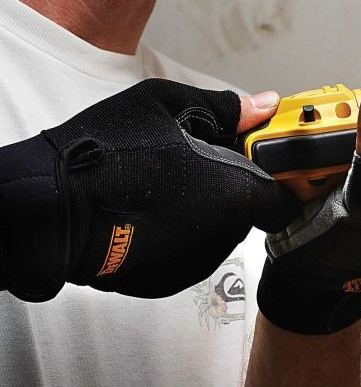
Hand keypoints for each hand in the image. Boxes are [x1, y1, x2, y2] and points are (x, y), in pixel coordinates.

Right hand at [0, 78, 298, 301]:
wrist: (50, 209)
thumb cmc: (105, 156)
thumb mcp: (167, 106)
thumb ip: (225, 108)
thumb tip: (263, 104)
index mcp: (234, 193)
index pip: (284, 202)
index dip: (272, 182)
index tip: (255, 168)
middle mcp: (223, 236)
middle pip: (245, 214)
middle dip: (228, 191)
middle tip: (192, 167)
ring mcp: (194, 263)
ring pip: (214, 234)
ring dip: (199, 214)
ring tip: (160, 189)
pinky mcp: (166, 281)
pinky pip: (185, 254)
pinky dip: (173, 236)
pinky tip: (145, 214)